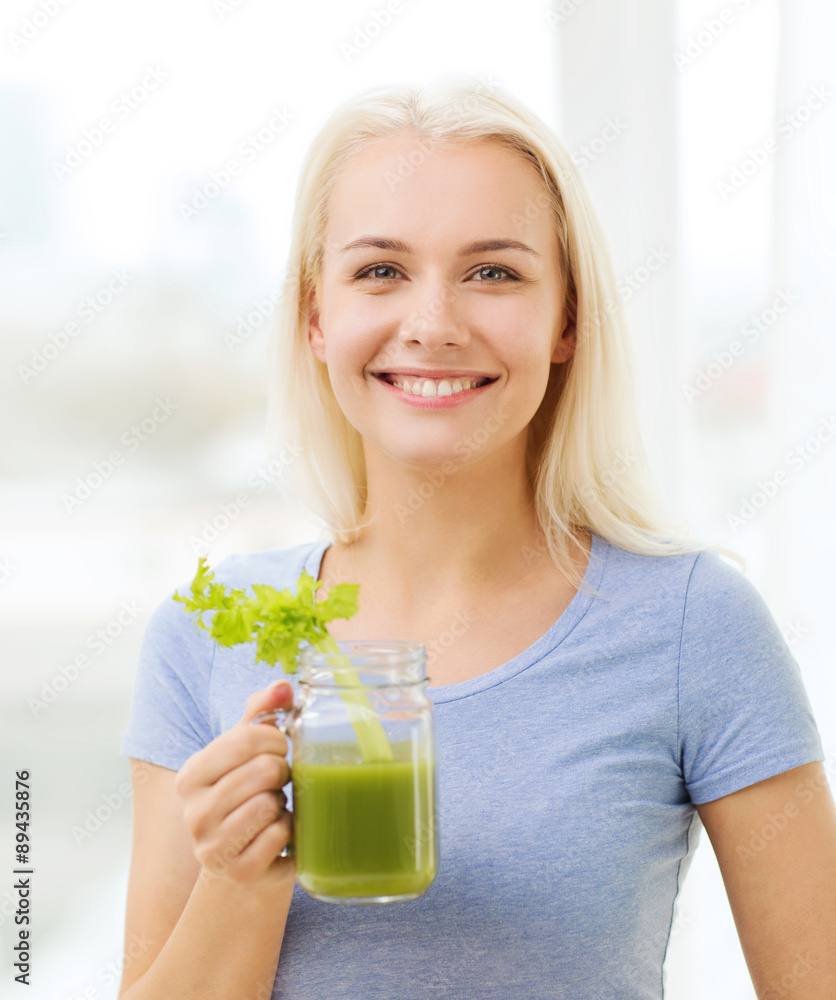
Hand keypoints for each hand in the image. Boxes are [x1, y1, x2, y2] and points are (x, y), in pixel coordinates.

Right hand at [174, 681, 293, 884]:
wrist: (241, 859)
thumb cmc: (246, 793)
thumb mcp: (245, 750)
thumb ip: (262, 711)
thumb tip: (284, 685)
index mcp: (189, 777)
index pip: (245, 738)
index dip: (276, 737)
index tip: (280, 746)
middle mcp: (192, 815)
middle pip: (264, 770)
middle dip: (282, 771)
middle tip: (278, 781)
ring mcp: (212, 849)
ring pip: (270, 804)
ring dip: (283, 802)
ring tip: (272, 807)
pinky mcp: (239, 873)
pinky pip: (280, 836)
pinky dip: (288, 830)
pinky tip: (276, 832)